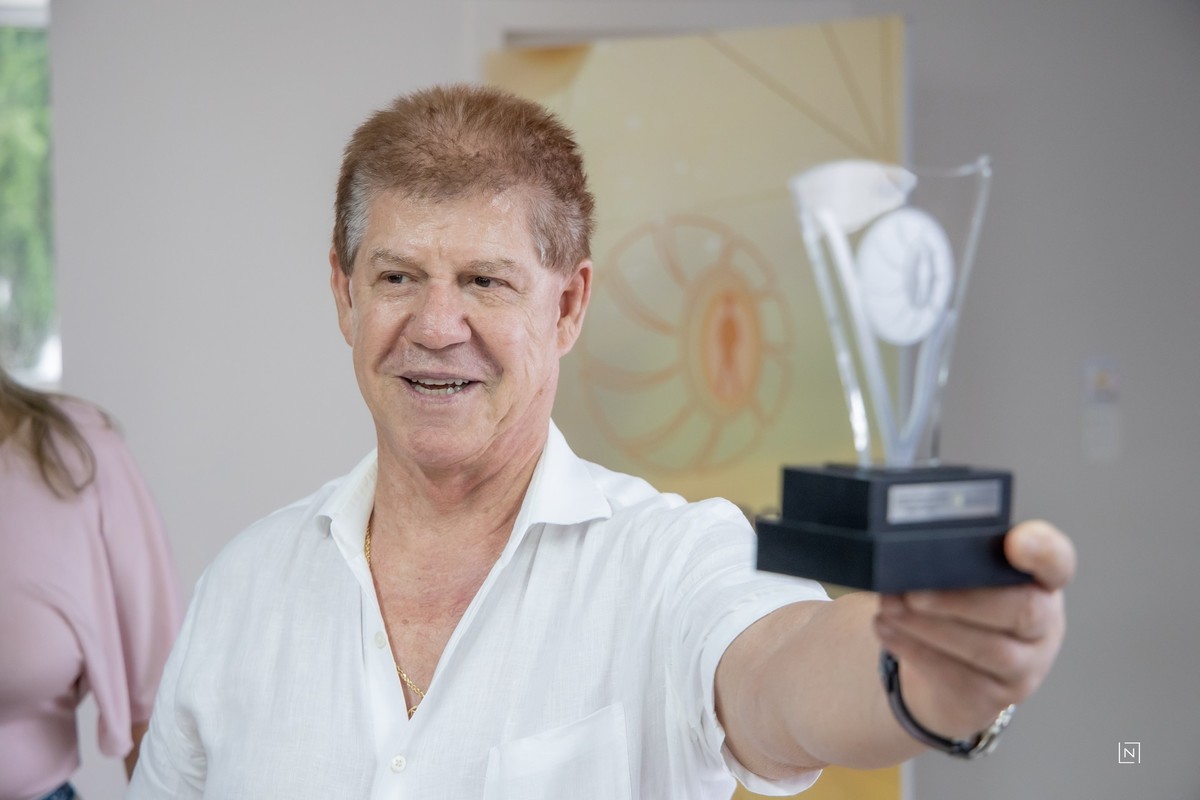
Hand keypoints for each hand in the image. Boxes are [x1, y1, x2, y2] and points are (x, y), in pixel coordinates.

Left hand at [873, 520, 1075, 739]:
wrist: (955, 675)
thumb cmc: (959, 608)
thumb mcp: (966, 579)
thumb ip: (954, 558)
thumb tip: (904, 548)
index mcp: (1040, 579)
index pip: (1057, 561)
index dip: (1044, 550)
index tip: (1018, 541)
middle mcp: (1043, 624)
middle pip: (1022, 610)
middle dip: (961, 600)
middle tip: (912, 591)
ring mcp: (1025, 666)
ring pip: (988, 650)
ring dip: (929, 627)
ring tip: (890, 607)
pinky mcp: (994, 696)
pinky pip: (958, 676)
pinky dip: (915, 649)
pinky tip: (887, 629)